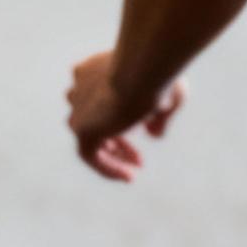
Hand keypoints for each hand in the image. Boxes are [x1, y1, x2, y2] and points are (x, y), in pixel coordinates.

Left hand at [67, 50, 185, 182]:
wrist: (144, 70)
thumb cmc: (159, 76)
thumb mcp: (167, 96)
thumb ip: (158, 115)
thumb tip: (153, 134)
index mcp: (94, 71)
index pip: (99, 96)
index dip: (121, 117)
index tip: (145, 131)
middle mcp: (80, 86)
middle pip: (90, 117)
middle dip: (115, 140)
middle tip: (138, 160)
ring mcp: (79, 107)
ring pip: (87, 137)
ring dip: (110, 156)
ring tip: (131, 173)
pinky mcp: (83, 127)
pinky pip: (88, 155)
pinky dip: (107, 167)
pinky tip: (127, 176)